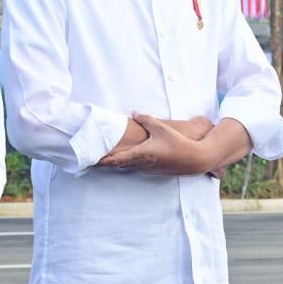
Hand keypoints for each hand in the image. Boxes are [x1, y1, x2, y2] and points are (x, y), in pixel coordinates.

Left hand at [98, 113, 215, 174]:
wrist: (194, 160)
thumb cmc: (177, 143)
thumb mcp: (161, 128)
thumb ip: (146, 119)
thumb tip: (133, 112)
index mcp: (140, 154)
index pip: (115, 160)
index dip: (100, 161)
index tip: (88, 161)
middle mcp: (141, 164)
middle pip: (117, 164)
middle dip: (104, 161)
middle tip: (90, 158)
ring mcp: (146, 169)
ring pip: (127, 166)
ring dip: (116, 162)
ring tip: (103, 158)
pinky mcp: (152, 171)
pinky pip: (135, 166)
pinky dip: (127, 162)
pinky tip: (125, 158)